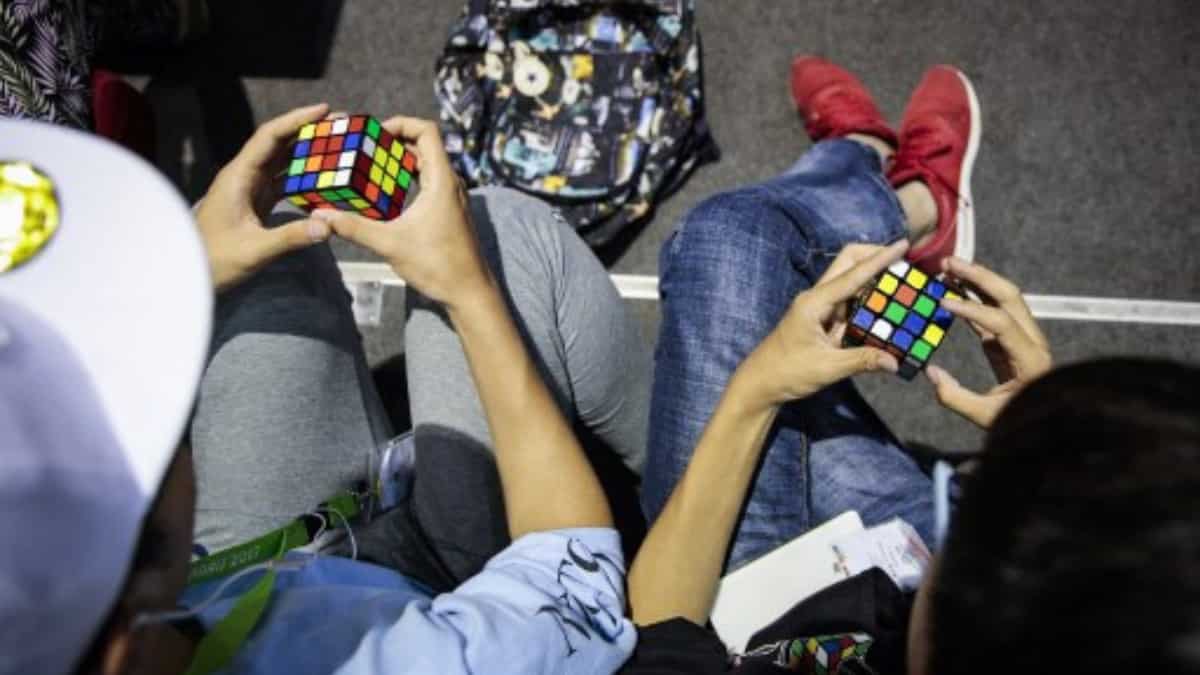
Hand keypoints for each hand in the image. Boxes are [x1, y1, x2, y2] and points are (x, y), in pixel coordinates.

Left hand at [196, 103, 334, 291]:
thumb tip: (328, 226)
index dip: (296, 120)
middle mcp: (243, 176)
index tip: (324, 110)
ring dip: (307, 153)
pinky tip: (323, 180)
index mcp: (238, 177)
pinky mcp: (254, 204)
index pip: (269, 137)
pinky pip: (283, 182)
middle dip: (308, 132)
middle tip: (339, 125)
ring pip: (282, 162)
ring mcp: (249, 189)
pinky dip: (303, 178)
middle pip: (278, 144)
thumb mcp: (254, 250)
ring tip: (337, 147)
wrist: (189, 273)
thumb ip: (291, 237)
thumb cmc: (213, 260)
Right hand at [312, 117, 493, 310]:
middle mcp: (450, 183)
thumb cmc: (439, 266)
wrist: (470, 293)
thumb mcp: (390, 244)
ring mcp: (451, 197)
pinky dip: (406, 180)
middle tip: (363, 147)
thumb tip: (320, 215)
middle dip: (393, 142)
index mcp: (441, 181)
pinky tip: (384, 193)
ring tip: (368, 166)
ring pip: (425, 165)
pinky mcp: (448, 211)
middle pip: (423, 145)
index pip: (427, 131)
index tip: (374, 133)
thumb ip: (354, 227)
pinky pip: (427, 183)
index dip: (401, 123)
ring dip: (399, 161)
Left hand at [739, 240, 909, 406]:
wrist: (761, 383)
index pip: (853, 274)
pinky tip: (886, 305)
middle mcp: (816, 298)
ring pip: (851, 281)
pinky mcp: (822, 318)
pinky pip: (850, 302)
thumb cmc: (787, 373)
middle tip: (905, 261)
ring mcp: (819, 307)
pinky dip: (868, 299)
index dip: (880, 259)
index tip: (903, 244)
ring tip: (903, 280)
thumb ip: (862, 360)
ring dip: (874, 278)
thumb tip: (895, 361)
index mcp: (814, 303)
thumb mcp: (827, 368)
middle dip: (875, 257)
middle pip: (848, 263)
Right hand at [925, 256, 1052, 427]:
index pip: (1000, 321)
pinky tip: (953, 288)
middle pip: (1008, 296)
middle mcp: (1033, 341)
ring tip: (948, 268)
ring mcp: (1024, 337)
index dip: (970, 310)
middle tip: (948, 263)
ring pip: (1003, 297)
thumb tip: (930, 372)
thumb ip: (955, 397)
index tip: (943, 303)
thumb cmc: (1020, 420)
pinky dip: (974, 297)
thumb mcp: (985, 416)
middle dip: (978, 275)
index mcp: (1031, 358)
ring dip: (976, 279)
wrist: (1049, 423)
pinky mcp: (1011, 341)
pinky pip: (993, 312)